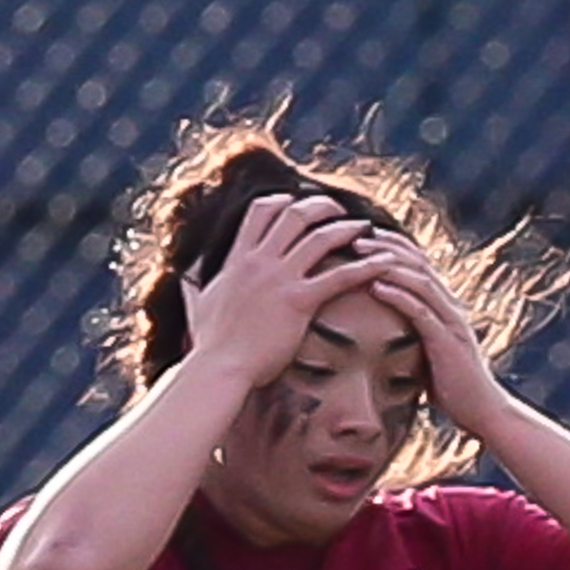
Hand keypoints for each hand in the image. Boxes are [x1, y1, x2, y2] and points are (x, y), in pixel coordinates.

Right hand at [178, 193, 380, 391]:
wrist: (219, 368)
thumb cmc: (211, 345)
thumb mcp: (198, 306)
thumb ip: (195, 287)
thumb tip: (185, 279)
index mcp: (238, 259)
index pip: (262, 212)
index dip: (283, 202)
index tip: (298, 203)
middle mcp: (260, 261)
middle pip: (294, 215)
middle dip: (320, 206)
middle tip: (339, 209)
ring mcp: (280, 279)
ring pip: (320, 238)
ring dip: (346, 228)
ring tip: (367, 228)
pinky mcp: (298, 302)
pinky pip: (339, 277)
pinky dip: (365, 267)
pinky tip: (384, 264)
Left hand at [356, 232, 513, 440]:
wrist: (482, 411)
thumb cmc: (453, 386)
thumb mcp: (429, 353)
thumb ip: (413, 335)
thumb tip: (382, 332)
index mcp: (447, 306)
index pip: (420, 264)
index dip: (394, 246)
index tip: (365, 237)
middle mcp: (452, 307)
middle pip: (419, 263)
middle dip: (387, 246)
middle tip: (356, 236)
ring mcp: (452, 322)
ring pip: (420, 280)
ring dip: (388, 264)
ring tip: (361, 255)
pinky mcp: (448, 341)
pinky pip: (421, 311)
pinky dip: (398, 296)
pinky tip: (376, 287)